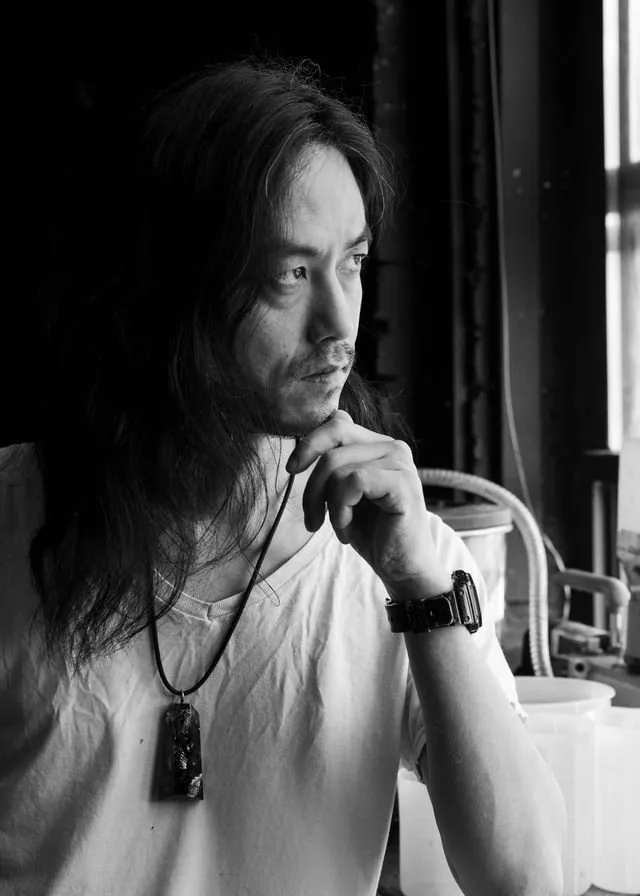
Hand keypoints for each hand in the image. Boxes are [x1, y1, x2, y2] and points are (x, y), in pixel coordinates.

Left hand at [286, 410, 450, 599]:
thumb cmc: (374, 532)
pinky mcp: (402, 484)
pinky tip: (346, 529)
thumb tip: (335, 416)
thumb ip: (341, 459)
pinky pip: (353, 483)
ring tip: (338, 528)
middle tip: (310, 516)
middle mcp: (394, 447)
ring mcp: (401, 464)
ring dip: (327, 505)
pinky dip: (340, 510)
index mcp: (380, 445)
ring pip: (338, 468)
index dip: (309, 443)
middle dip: (312, 482)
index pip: (337, 424)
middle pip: (333, 443)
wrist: (403, 568)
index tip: (292, 470)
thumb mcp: (347, 492)